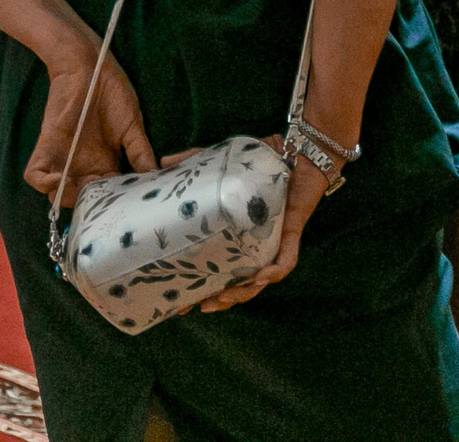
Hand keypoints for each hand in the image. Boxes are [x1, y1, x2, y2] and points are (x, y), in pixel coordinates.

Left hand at [23, 50, 154, 200]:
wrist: (91, 67)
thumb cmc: (114, 93)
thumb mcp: (133, 126)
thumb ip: (140, 153)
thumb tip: (154, 177)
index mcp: (105, 164)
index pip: (105, 195)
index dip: (109, 202)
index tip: (118, 201)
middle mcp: (83, 166)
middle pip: (79, 200)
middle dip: (88, 204)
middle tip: (99, 195)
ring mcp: (63, 159)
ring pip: (56, 195)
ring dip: (66, 197)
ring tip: (81, 187)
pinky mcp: (46, 147)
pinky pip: (35, 176)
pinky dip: (44, 183)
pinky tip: (59, 179)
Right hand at [174, 138, 331, 313]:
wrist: (297, 151)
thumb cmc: (260, 162)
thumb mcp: (221, 164)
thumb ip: (192, 162)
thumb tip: (161, 163)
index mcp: (237, 236)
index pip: (218, 269)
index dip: (201, 287)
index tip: (180, 302)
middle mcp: (255, 245)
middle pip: (239, 284)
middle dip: (220, 300)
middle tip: (200, 307)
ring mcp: (274, 242)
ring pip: (260, 280)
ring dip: (243, 293)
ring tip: (223, 298)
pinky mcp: (292, 235)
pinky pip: (286, 261)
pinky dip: (275, 272)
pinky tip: (260, 276)